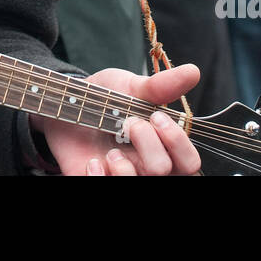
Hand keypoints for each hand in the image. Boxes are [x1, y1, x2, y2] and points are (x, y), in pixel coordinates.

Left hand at [32, 64, 200, 174]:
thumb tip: (193, 71)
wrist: (68, 102)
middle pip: (164, 171)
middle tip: (128, 124)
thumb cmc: (107, 97)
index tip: (156, 117)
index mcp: (163, 146)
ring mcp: (123, 175)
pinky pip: (104, 189)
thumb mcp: (132, 87)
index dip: (177, 142)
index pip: (189, 161)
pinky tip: (92, 161)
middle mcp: (147, 166)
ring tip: (110, 151)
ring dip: (125, 168)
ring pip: (138, 185)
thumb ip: (161, 86)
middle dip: (148, 145)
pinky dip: (98, 177)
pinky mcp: (95, 179)